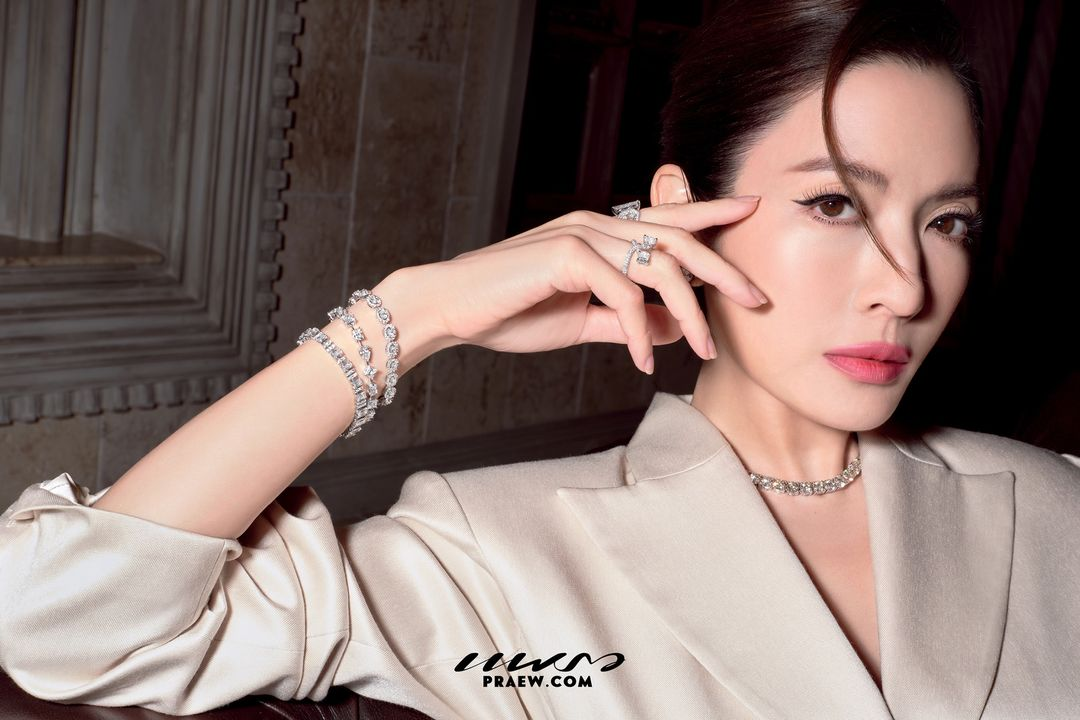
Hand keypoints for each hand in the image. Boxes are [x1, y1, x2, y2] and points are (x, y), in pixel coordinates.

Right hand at [415, 197, 763, 373]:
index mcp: (602, 233)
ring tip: (705, 349)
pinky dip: (640, 330)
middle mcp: (598, 224)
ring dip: (689, 312)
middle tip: (757, 298)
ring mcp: (582, 234)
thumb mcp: (581, 321)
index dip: (711, 212)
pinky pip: (622, 293)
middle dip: (722, 268)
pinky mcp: (566, 253)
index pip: (668, 217)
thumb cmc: (510, 312)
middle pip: (678, 238)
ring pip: (658, 266)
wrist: (452, 310)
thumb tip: (673, 330)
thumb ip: (626, 322)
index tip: (751, 210)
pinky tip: (644, 361)